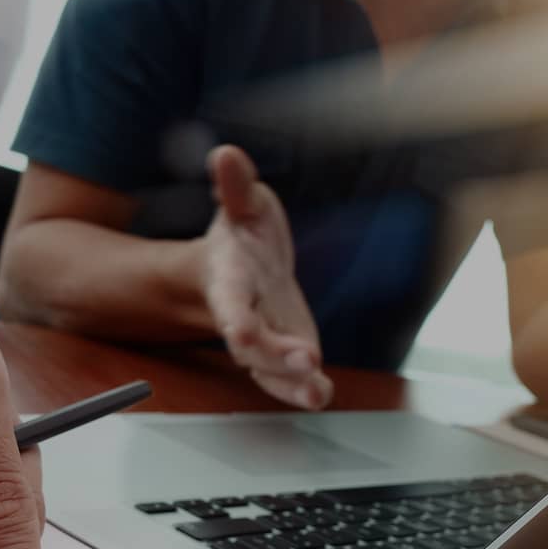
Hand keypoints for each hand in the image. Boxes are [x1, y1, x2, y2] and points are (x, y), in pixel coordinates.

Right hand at [201, 145, 333, 409]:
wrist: (242, 270)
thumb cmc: (242, 238)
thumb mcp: (243, 206)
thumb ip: (235, 187)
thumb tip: (225, 153)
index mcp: (229, 282)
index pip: (229, 302)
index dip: (234, 316)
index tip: (238, 330)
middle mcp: (242, 317)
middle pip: (250, 345)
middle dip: (273, 355)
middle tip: (304, 361)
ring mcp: (264, 340)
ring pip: (269, 370)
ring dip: (290, 382)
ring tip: (316, 391)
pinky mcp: (284, 353)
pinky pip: (289, 379)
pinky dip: (304, 390)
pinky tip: (321, 395)